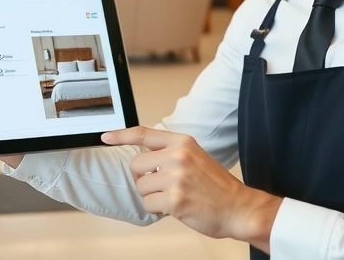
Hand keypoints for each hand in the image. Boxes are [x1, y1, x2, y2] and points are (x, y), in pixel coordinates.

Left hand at [103, 127, 281, 252]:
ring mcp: (176, 178)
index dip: (121, 135)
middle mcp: (178, 156)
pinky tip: (176, 207)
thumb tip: (144, 156)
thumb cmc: (217, 186)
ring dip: (153, 196)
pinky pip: (149, 205)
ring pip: (141, 187)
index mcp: (183, 143)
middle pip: (136, 166)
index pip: (144, 134)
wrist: (238, 207)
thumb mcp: (196, 157)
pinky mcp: (174, 200)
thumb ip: (171, 153)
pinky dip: (158, 209)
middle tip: (163, 186)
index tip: (106, 137)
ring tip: (175, 196)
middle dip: (145, 179)